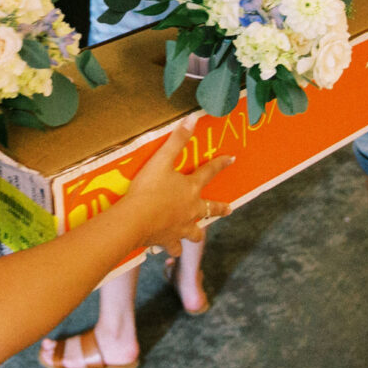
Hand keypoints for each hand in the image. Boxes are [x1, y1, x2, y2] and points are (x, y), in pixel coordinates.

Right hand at [119, 125, 232, 256]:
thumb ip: (177, 139)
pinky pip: (173, 247)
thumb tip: (193, 117)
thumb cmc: (148, 189)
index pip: (209, 172)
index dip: (221, 164)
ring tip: (195, 234)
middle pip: (210, 210)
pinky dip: (173, 248)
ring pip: (194, 233)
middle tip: (229, 209)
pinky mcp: (167, 240)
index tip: (232, 158)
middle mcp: (190, 210)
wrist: (135, 220)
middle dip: (220, 208)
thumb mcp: (161, 160)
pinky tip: (170, 249)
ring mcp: (180, 228)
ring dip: (196, 232)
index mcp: (190, 189)